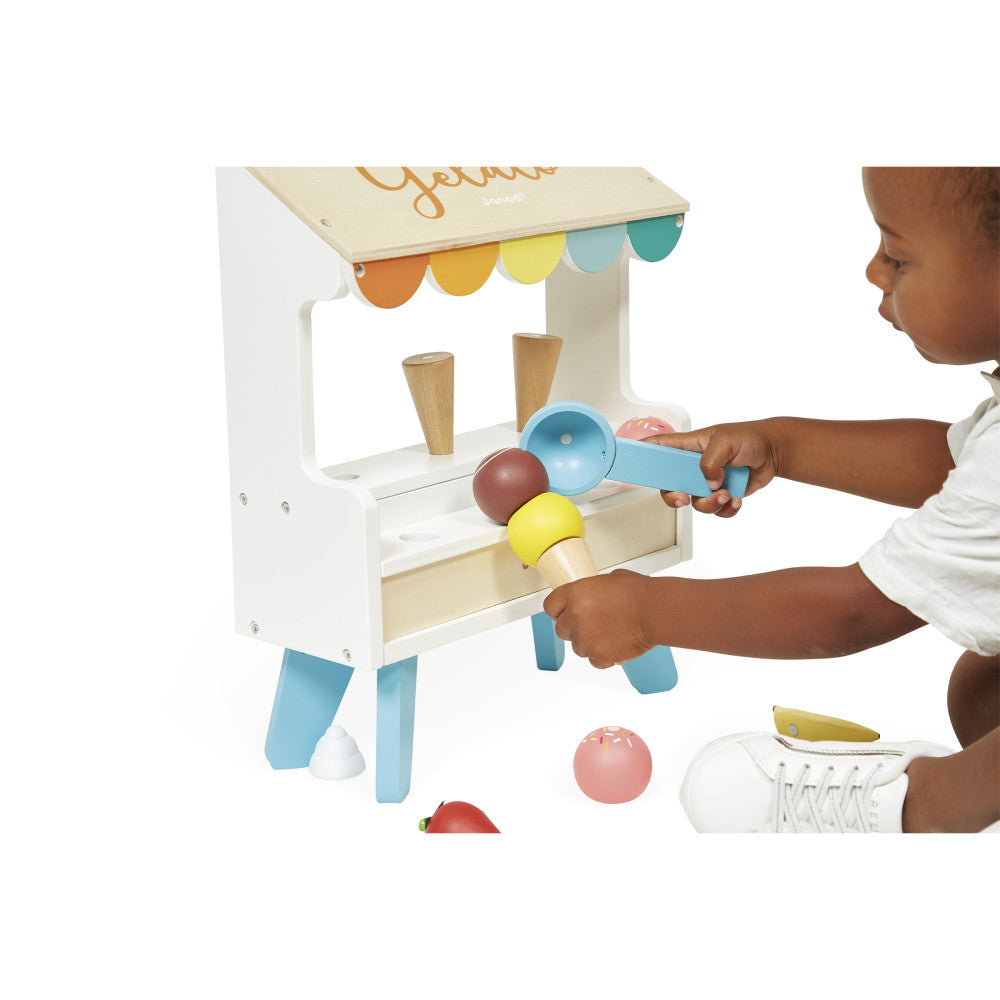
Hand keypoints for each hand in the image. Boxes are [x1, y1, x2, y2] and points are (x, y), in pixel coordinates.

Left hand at [542, 569, 654, 669]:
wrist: (655, 611)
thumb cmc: (638, 593)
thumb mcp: (609, 580)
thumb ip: (592, 591)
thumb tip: (592, 596)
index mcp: (574, 594)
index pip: (550, 606)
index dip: (559, 611)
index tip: (564, 614)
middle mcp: (575, 616)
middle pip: (561, 630)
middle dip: (575, 629)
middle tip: (594, 625)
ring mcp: (585, 638)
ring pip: (578, 648)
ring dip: (590, 643)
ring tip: (611, 634)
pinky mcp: (598, 655)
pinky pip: (594, 660)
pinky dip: (604, 656)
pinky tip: (616, 644)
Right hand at [645, 420, 779, 516]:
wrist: (773, 453)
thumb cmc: (749, 438)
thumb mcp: (726, 441)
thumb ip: (710, 461)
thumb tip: (707, 482)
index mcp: (688, 446)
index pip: (658, 448)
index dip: (641, 454)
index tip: (631, 463)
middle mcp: (693, 466)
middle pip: (669, 486)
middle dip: (675, 497)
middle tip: (684, 498)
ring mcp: (706, 482)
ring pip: (694, 503)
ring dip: (710, 503)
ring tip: (726, 493)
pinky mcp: (720, 494)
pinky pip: (715, 511)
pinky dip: (726, 509)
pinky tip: (735, 498)